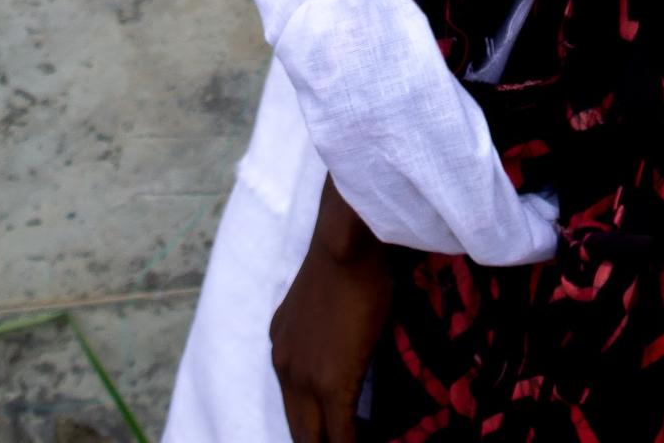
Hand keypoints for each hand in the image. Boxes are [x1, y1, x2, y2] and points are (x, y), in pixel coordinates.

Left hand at [271, 174, 394, 442]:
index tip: (336, 429)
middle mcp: (284, 366)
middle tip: (344, 441)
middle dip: (322, 441)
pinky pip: (341, 434)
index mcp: (283, 346)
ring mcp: (302, 377)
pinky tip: (380, 442)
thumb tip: (353, 337)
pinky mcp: (329, 383)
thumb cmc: (347, 252)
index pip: (296, 404)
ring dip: (338, 442)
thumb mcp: (326, 297)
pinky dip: (354, 442)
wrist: (346, 241)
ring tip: (361, 439)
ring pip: (313, 438)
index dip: (317, 425)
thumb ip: (330, 327)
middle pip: (299, 431)